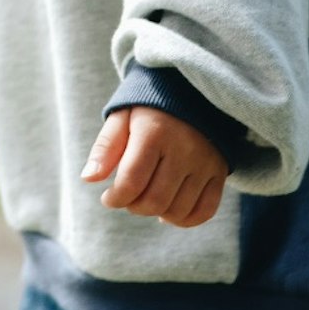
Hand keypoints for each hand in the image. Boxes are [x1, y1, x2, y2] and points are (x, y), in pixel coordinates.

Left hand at [81, 107, 227, 226]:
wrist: (191, 90)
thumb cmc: (148, 107)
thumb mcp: (122, 117)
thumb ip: (105, 147)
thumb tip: (89, 179)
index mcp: (155, 132)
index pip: (132, 182)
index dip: (115, 198)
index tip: (108, 197)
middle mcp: (184, 148)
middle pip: (155, 201)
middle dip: (133, 206)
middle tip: (127, 196)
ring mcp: (205, 162)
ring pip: (178, 210)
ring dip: (156, 213)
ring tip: (146, 198)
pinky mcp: (219, 171)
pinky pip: (205, 210)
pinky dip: (184, 220)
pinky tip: (168, 211)